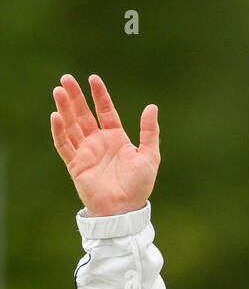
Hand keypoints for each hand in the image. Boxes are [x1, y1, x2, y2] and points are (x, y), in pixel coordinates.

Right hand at [50, 73, 159, 216]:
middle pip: (84, 114)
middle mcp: (99, 143)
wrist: (124, 211)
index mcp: (116, 139)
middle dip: (75, 96)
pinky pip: (64, 145)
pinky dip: (59, 131)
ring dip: (64, 108)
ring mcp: (86, 153)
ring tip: (58, 90)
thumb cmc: (139, 187)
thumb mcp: (150, 157)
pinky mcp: (75, 165)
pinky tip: (56, 116)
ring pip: (71, 125)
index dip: (100, 95)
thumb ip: (150, 132)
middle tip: (66, 78)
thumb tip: (152, 107)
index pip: (105, 111)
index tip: (93, 79)